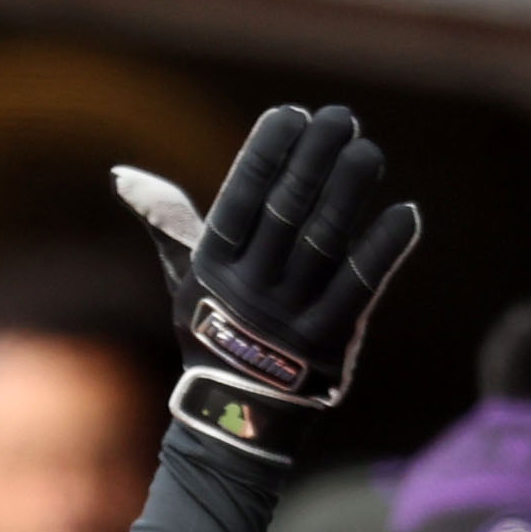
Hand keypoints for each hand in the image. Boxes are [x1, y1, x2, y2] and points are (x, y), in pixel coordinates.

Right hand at [116, 105, 420, 454]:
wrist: (237, 417)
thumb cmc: (214, 331)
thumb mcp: (186, 280)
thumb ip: (171, 222)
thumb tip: (124, 176)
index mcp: (213, 267)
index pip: (240, 198)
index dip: (266, 153)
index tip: (292, 114)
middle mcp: (249, 288)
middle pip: (286, 210)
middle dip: (313, 159)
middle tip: (341, 117)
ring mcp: (289, 315)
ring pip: (323, 242)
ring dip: (348, 193)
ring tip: (368, 152)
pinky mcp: (328, 340)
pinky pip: (358, 288)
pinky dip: (382, 250)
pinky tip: (405, 214)